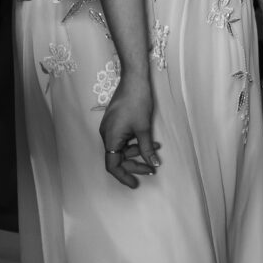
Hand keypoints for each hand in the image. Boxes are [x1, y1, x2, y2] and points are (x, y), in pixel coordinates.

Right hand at [98, 73, 158, 188]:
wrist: (134, 78)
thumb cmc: (137, 101)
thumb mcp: (144, 128)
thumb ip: (146, 149)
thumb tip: (153, 164)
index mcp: (110, 138)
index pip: (113, 165)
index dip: (124, 176)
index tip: (136, 184)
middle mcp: (106, 134)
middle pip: (118, 158)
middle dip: (135, 164)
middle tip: (151, 169)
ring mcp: (110, 127)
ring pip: (122, 148)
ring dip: (138, 151)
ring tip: (156, 150)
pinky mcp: (115, 121)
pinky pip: (123, 138)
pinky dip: (135, 142)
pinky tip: (150, 141)